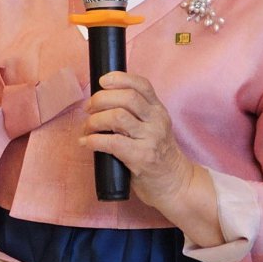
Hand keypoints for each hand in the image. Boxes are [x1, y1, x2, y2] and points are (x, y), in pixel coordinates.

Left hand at [80, 70, 201, 219]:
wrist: (175, 184)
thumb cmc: (157, 154)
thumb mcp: (154, 127)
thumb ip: (137, 113)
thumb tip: (101, 101)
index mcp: (158, 110)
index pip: (141, 84)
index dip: (119, 78)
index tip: (102, 81)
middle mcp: (156, 121)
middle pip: (126, 97)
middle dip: (101, 99)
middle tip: (88, 108)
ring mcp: (150, 139)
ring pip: (117, 117)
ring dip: (95, 120)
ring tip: (87, 128)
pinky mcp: (141, 158)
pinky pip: (112, 142)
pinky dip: (94, 140)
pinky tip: (87, 143)